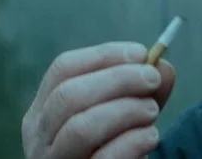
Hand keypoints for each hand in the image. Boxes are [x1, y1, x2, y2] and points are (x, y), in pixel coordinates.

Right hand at [21, 42, 175, 158]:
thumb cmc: (112, 149)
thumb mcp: (125, 116)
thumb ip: (142, 93)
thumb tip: (163, 66)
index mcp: (44, 110)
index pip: (63, 69)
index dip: (104, 55)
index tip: (141, 53)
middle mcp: (39, 137)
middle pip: (69, 95)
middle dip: (118, 79)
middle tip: (152, 79)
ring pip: (82, 128)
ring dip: (126, 110)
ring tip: (152, 110)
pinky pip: (104, 158)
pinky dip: (133, 142)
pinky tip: (150, 136)